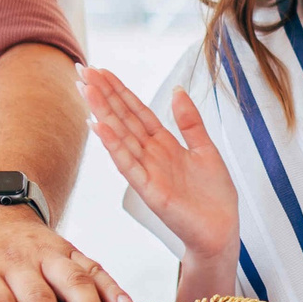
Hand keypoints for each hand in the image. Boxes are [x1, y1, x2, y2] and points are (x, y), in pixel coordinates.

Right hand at [77, 65, 238, 265]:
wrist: (221, 231)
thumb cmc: (213, 197)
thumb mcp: (206, 149)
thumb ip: (190, 122)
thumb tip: (177, 90)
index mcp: (164, 144)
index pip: (136, 111)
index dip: (119, 90)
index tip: (100, 70)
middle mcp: (151, 155)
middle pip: (123, 118)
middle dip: (103, 95)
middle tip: (82, 71)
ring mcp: (148, 172)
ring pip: (121, 136)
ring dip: (103, 113)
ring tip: (86, 90)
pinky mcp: (150, 190)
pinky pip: (128, 165)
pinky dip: (114, 146)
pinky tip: (99, 127)